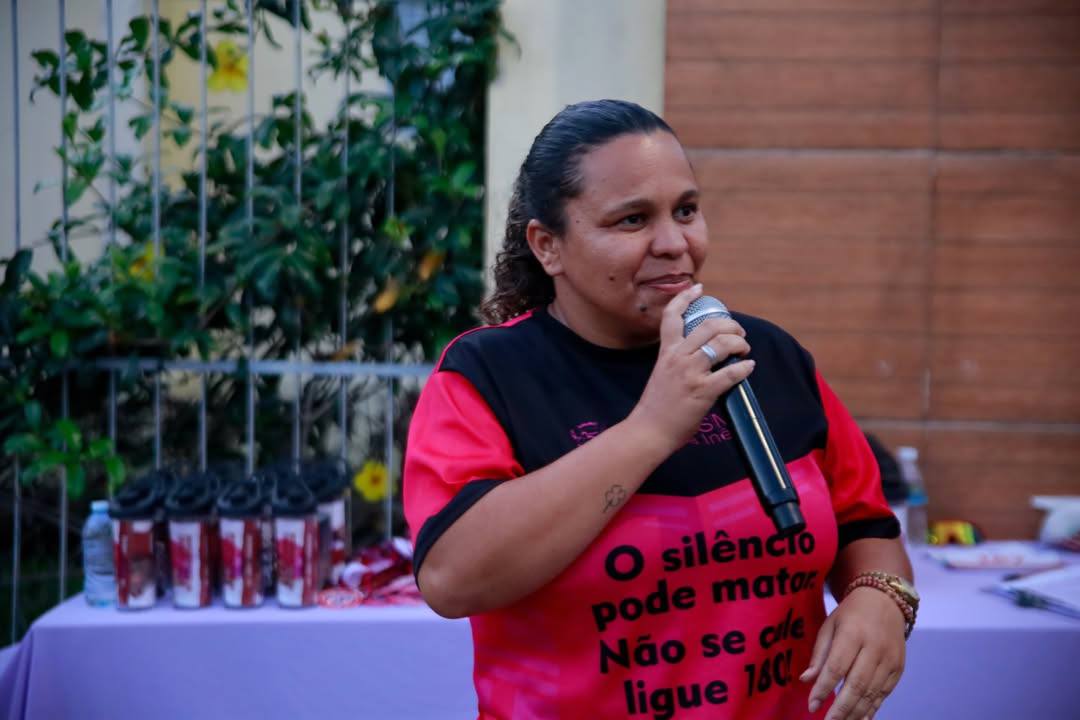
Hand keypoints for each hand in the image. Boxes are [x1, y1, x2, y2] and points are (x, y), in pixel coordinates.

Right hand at [629, 283, 753, 452]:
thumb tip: (704, 353)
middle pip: (708, 325)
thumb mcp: (662, 373)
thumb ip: (679, 360)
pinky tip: (748, 368)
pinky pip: (730, 373)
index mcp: (666, 352)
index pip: (672, 316)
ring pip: (721, 344)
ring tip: (744, 349)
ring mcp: (690, 374)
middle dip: (730, 324)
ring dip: (739, 343)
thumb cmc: (656, 406)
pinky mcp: (702, 392)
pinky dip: (744, 368)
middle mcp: (678, 358)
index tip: (699, 288)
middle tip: (739, 332)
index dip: (686, 297)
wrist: (648, 430)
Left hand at [801, 587, 906, 719]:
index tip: (812, 706)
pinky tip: (861, 719)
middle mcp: (874, 647)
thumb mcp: (830, 625)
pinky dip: (872, 708)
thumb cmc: (851, 614)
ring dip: (855, 712)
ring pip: (872, 692)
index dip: (823, 688)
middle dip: (841, 708)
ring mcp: (890, 659)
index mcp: (853, 633)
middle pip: (857, 684)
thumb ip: (819, 654)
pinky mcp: (899, 668)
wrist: (885, 601)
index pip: (836, 667)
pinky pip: (885, 693)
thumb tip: (805, 680)